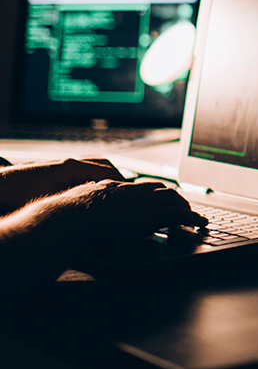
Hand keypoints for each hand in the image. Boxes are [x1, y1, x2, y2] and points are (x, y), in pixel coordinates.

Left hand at [0, 158, 126, 213]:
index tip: (131, 197)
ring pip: (92, 168)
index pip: (108, 171)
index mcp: (70, 167)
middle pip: (104, 165)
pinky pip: (80, 173)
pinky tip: (88, 196)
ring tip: (111, 196)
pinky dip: (90, 181)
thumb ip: (76, 200)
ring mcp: (60, 166)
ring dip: (104, 179)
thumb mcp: (51, 201)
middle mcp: (67, 164)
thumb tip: (98, 204)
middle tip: (126, 196)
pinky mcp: (53, 172)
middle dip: (118, 180)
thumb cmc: (16, 195)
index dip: (123, 185)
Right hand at [49, 179, 208, 243]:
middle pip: (159, 188)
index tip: (156, 196)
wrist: (70, 217)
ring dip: (185, 205)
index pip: (139, 186)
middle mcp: (131, 192)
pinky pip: (178, 215)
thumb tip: (89, 217)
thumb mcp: (79, 205)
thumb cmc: (66, 216)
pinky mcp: (150, 217)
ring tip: (192, 214)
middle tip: (181, 204)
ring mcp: (142, 203)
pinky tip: (200, 223)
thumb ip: (89, 208)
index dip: (151, 191)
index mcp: (113, 188)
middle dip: (173, 195)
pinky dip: (192, 218)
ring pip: (173, 198)